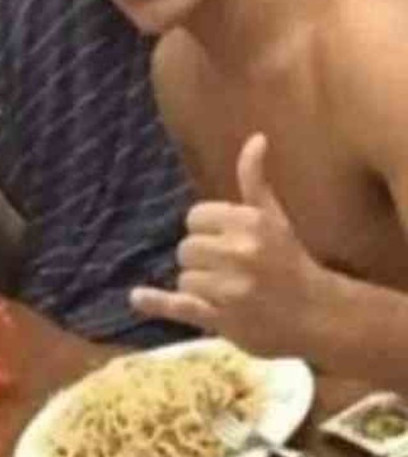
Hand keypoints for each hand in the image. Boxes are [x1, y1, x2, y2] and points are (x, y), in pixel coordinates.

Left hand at [131, 134, 330, 356]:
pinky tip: (136, 297)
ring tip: (227, 292)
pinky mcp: (221, 318)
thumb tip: (255, 138)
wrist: (319, 314)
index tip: (227, 242)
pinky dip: (155, 303)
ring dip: (199, 286)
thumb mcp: (274, 217)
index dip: (207, 230)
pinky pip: (178, 305)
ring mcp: (229, 288)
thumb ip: (255, 180)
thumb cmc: (291, 260)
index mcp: (250, 223)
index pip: (195, 218)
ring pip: (183, 276)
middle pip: (186, 247)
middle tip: (229, 270)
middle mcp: (240, 252)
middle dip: (202, 259)